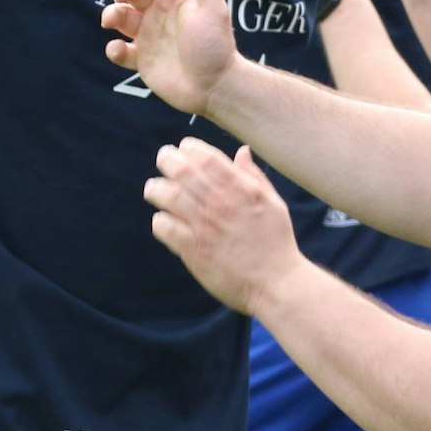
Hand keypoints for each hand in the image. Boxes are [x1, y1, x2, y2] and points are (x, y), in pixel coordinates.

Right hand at [102, 0, 241, 116]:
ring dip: (111, 14)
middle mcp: (160, 13)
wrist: (214, 86)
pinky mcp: (142, 59)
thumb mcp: (213, 9)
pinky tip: (119, 49)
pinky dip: (114, 49)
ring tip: (110, 21)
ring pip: (121, 17)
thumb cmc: (216, 46)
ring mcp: (149, 36)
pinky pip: (121, 51)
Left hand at [144, 138, 307, 315]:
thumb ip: (254, 176)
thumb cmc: (276, 241)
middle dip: (168, 160)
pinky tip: (162, 220)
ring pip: (170, 196)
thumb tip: (242, 151)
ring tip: (154, 188)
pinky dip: (159, 220)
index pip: (208, 157)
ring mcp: (206, 227)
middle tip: (163, 159)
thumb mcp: (273, 202)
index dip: (191, 148)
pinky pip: (166, 229)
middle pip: (184, 171)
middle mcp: (221, 204)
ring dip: (157, 188)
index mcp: (241, 189)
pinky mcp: (195, 251)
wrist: (276, 283)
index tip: (184, 148)